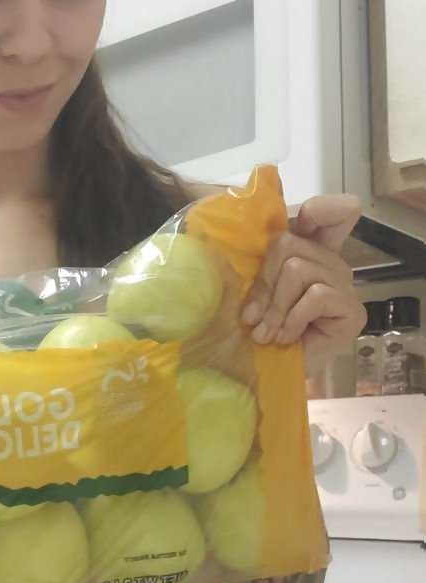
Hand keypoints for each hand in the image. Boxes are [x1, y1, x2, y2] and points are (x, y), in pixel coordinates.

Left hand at [241, 194, 366, 372]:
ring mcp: (344, 285)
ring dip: (274, 307)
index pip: (334, 211)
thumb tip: (229, 251)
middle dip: (263, 282)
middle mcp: (330, 262)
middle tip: (253, 317)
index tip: (299, 220)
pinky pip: (316, 295)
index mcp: (308, 250)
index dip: (321, 208)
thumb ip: (249, 266)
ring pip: (299, 269)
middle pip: (290, 243)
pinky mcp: (352, 310)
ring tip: (266, 333)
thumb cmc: (256, 332)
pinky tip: (286, 337)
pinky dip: (293, 319)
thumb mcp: (247, 292)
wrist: (267, 373)